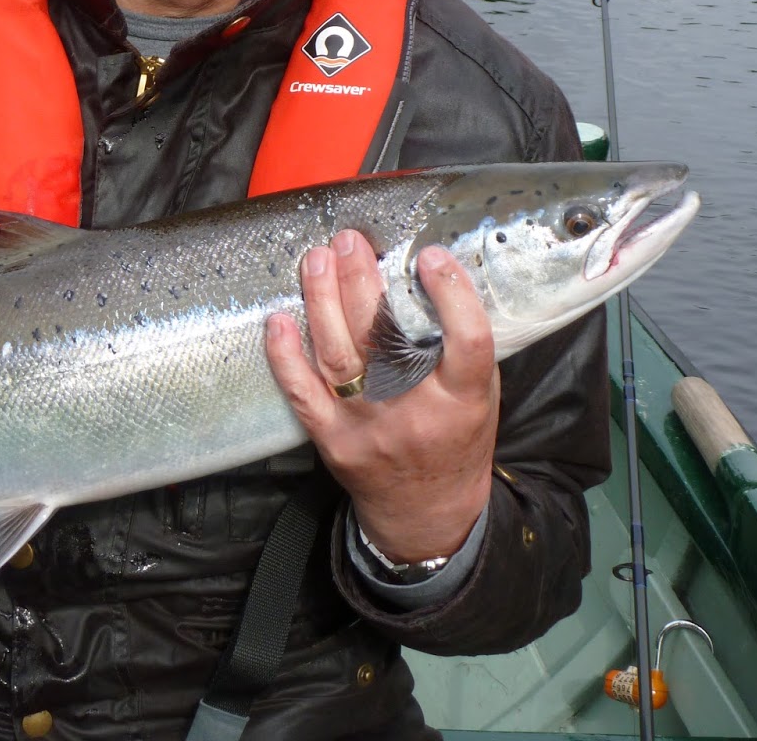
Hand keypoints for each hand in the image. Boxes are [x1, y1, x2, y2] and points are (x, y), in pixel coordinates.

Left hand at [266, 230, 496, 562]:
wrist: (427, 515)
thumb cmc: (455, 442)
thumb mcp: (480, 397)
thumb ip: (461, 347)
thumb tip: (431, 275)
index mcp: (462, 401)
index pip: (466, 342)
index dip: (451, 295)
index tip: (430, 256)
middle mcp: (414, 413)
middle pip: (386, 339)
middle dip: (364, 282)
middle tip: (350, 240)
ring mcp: (367, 427)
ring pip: (338, 357)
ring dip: (323, 302)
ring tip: (317, 259)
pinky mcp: (332, 440)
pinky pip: (302, 393)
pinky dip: (285, 356)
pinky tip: (277, 319)